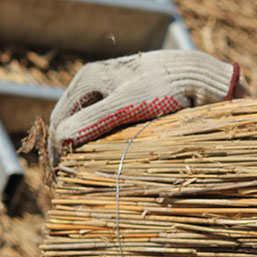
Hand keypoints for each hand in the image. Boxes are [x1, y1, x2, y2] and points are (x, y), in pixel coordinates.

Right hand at [48, 50, 239, 167]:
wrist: (200, 77)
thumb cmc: (165, 89)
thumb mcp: (127, 106)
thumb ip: (93, 120)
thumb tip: (61, 139)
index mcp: (88, 78)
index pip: (59, 119)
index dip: (56, 149)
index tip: (60, 177)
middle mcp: (96, 82)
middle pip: (71, 120)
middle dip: (68, 149)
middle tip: (71, 179)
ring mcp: (112, 89)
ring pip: (89, 123)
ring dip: (85, 145)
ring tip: (86, 171)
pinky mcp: (128, 99)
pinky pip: (107, 123)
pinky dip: (102, 139)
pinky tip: (107, 156)